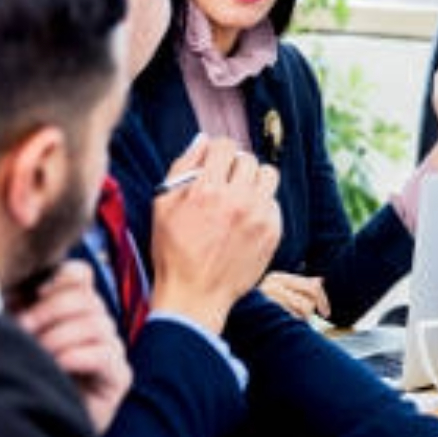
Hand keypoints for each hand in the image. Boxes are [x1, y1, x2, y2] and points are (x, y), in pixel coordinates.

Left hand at [12, 260, 130, 432]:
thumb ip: (15, 308)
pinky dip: (78, 356)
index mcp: (71, 309)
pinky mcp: (119, 377)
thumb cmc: (17, 380)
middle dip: (49, 311)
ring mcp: (111, 349)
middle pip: (86, 296)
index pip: (80, 275)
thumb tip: (15, 283)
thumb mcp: (10, 336)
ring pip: (95, 323)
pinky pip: (105, 354)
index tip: (33, 291)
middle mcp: (96, 324)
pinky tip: (58, 366)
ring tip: (38, 355)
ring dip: (59, 337)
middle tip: (22, 330)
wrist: (27, 433)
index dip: (61, 276)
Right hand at [148, 136, 281, 334]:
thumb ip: (182, 167)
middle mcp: (237, 199)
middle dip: (235, 166)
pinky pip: (274, 204)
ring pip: (269, 176)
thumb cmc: (173, 251)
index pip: (225, 146)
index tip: (215, 161)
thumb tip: (202, 140)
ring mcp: (259, 217)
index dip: (218, 150)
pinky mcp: (273, 233)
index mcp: (207, 189)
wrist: (194, 296)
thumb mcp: (163, 206)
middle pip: (249, 159)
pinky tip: (246, 220)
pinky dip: (262, 206)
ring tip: (240, 195)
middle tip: (225, 182)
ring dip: (254, 181)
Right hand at [258, 271, 330, 320]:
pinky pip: (289, 321)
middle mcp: (272, 286)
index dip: (322, 300)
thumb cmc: (256, 307)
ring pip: (300, 312)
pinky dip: (289, 326)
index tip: (326, 313)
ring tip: (284, 322)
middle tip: (300, 320)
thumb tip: (320, 280)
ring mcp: (267, 300)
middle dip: (308, 314)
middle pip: (307, 302)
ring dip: (298, 321)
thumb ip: (299, 285)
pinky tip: (280, 326)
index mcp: (277, 278)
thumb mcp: (279, 290)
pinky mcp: (265, 313)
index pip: (311, 286)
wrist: (234, 318)